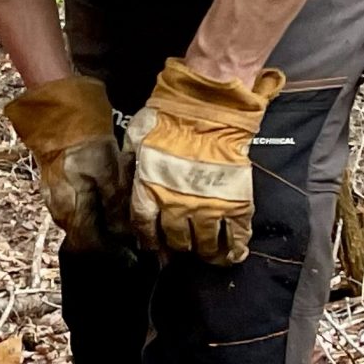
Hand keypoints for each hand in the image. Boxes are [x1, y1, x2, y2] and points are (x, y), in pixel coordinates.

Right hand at [2, 75, 131, 254]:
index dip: (114, 251)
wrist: (60, 121)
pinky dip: (94, 207)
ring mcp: (56, 203)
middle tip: (133, 227)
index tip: (133, 248)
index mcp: (72, 215)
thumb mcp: (110, 179)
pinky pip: (78, 209)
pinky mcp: (57, 191)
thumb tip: (124, 239)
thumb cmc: (87, 148)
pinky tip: (107, 193)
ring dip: (103, 221)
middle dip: (110, 236)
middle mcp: (61, 214)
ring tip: (123, 208)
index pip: (93, 249)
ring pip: (83, 223)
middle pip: (87, 238)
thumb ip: (116, 211)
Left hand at [126, 58, 284, 263]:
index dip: (149, 240)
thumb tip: (128, 186)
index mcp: (149, 190)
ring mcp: (208, 206)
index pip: (145, 227)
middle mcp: (176, 205)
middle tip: (181, 248)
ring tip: (206, 254)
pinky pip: (236, 235)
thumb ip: (131, 167)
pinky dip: (235, 248)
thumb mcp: (136, 140)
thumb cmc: (168, 118)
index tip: (153, 246)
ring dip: (204, 251)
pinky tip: (234, 255)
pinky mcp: (236, 203)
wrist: (208, 108)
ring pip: (204, 242)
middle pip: (175, 239)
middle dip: (177, 246)